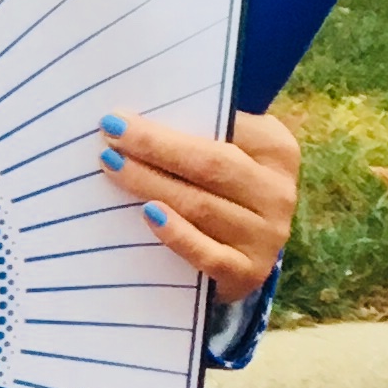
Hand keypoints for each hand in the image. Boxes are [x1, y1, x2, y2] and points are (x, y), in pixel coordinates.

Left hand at [100, 107, 297, 299]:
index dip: (171, 124)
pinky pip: (208, 254)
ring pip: (201, 206)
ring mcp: (265, 236)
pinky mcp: (248, 272)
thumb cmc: (223, 190)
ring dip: (151, 184)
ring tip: (112, 166)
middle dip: (155, 147)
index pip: (224, 129)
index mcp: (277, 151)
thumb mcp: (230, 152)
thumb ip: (203, 131)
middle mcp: (277, 193)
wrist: (243, 255)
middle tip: (110, 136)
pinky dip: (177, 234)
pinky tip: (148, 215)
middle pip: (210, 165)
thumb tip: (140, 114)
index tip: (119, 117)